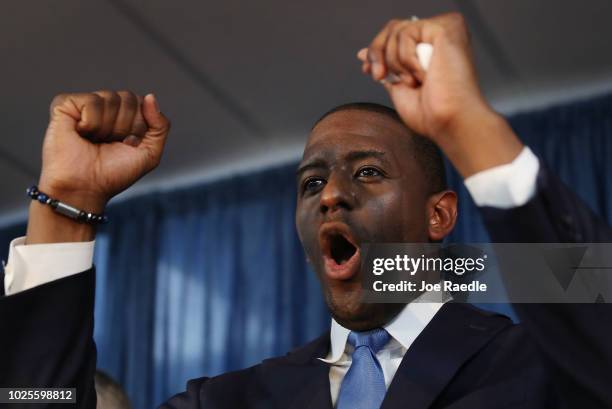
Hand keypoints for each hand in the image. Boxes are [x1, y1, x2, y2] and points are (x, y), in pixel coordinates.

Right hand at [39, 90, 169, 211]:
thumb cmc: (113, 174)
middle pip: (128, 98)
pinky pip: (92, 101)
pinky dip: (92, 123)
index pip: (141, 103)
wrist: (85, 187)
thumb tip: (150, 96)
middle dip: (125, 126)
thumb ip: (160, 126)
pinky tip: (81, 133)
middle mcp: (104, 107)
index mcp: (122, 115)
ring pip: (111, 98)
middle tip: (109, 143)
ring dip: (107, 127)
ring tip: (94, 140)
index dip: (139, 126)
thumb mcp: (150, 153)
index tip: (128, 144)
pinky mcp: (64, 104)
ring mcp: (84, 105)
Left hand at [358, 13, 522, 176]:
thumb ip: (385, 67)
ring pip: (396, 30)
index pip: (395, 34)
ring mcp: (444, 28)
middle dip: (377, 54)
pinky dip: (406, 60)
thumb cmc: (432, 114)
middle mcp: (438, 35)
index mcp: (430, 47)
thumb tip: (363, 53)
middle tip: (379, 77)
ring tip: (412, 82)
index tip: (368, 71)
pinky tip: (423, 75)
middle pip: (392, 28)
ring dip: (395, 63)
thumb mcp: (399, 88)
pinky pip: (407, 33)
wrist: (449, 122)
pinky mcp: (446, 28)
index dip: (376, 51)